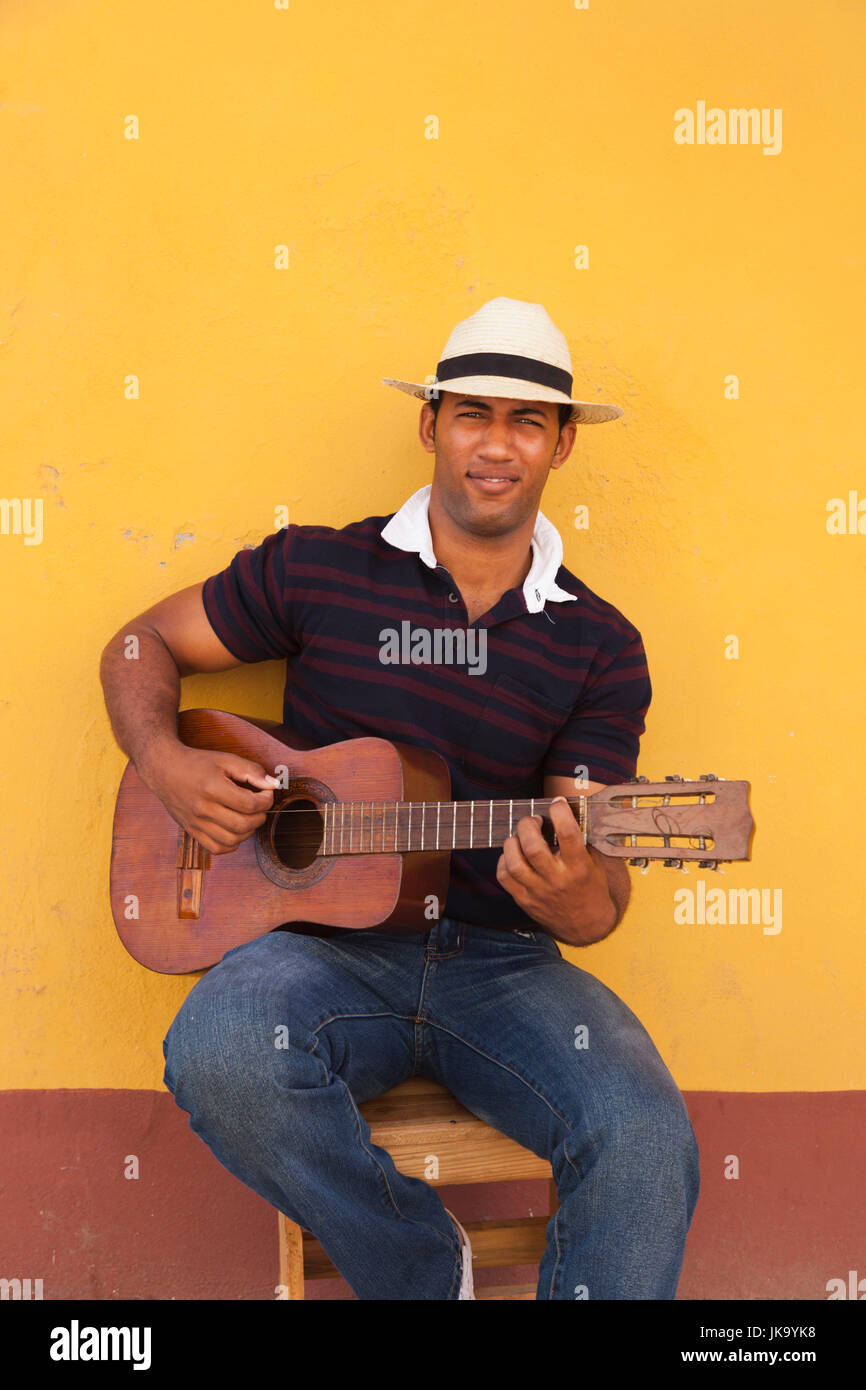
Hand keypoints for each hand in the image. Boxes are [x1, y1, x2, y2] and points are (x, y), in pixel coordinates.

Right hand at [140, 741, 279, 854]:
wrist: (164, 770)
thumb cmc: (197, 763)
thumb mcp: (225, 759)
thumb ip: (251, 771)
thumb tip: (273, 785)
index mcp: (212, 788)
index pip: (249, 804)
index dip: (266, 800)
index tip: (266, 793)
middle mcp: (202, 809)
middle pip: (243, 825)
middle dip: (260, 816)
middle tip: (259, 805)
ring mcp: (196, 823)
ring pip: (231, 840)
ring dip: (247, 831)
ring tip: (248, 817)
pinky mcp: (192, 831)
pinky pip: (216, 848)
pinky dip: (231, 844)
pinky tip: (234, 829)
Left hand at [495, 796, 616, 944]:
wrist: (587, 926)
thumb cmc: (592, 888)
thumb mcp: (596, 864)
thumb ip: (585, 839)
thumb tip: (572, 810)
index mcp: (579, 868)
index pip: (568, 835)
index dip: (560, 813)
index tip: (557, 803)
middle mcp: (557, 880)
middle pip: (533, 848)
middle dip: (528, 825)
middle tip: (533, 820)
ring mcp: (538, 891)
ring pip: (514, 863)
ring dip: (512, 842)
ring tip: (520, 837)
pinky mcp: (525, 900)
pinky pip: (504, 877)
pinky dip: (503, 861)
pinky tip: (513, 855)